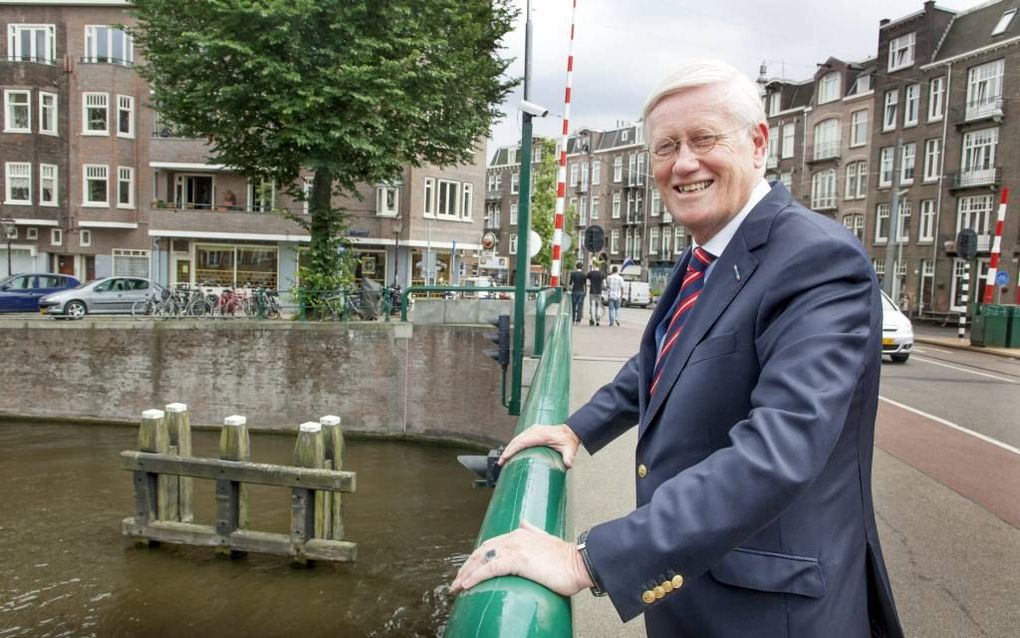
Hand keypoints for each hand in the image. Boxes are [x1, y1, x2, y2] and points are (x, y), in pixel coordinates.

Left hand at [450, 520, 592, 596]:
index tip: (468, 571)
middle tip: (457, 581)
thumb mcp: (546, 539)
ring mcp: (514, 547)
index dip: (477, 558)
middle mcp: (514, 537)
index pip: (490, 545)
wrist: (580, 562)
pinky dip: (474, 577)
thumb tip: (524, 521)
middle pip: (481, 551)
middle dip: (467, 567)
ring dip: (465, 574)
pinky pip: (488, 569)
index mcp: (520, 533)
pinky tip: (466, 585)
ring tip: (456, 587)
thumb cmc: (566, 558)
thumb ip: (533, 530)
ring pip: (481, 560)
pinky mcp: (516, 560)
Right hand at [497, 424, 580, 467]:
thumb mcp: (569, 450)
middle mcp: (535, 430)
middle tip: (500, 462)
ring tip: (503, 459)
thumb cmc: (568, 441)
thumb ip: (568, 457)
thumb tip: (568, 465)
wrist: (570, 432)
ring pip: (517, 438)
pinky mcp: (533, 430)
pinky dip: (514, 444)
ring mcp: (533, 429)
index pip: (522, 442)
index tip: (504, 457)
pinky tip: (511, 452)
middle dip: (507, 451)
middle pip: (516, 440)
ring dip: (509, 448)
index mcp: (541, 435)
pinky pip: (521, 437)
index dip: (512, 450)